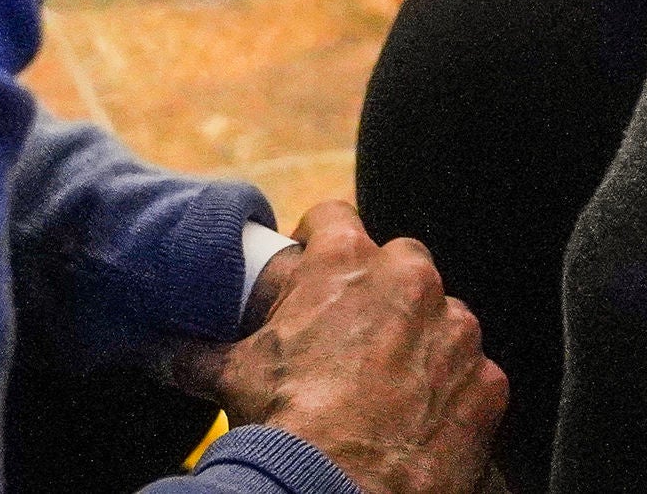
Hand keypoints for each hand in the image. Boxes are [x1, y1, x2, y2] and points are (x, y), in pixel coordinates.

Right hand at [197, 203, 503, 493]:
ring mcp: (456, 330)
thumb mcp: (232, 377)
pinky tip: (418, 423)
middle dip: (379, 293)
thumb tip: (160, 350)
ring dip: (419, 343)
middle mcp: (411, 281)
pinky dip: (449, 395)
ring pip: (442, 318)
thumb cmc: (286, 428)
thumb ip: (196, 352)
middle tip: (350, 339)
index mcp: (346, 263)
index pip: (334, 218)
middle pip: (400, 263)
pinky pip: (471, 375)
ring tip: (385, 390)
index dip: (319, 243)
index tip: (313, 271)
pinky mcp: (486, 381)